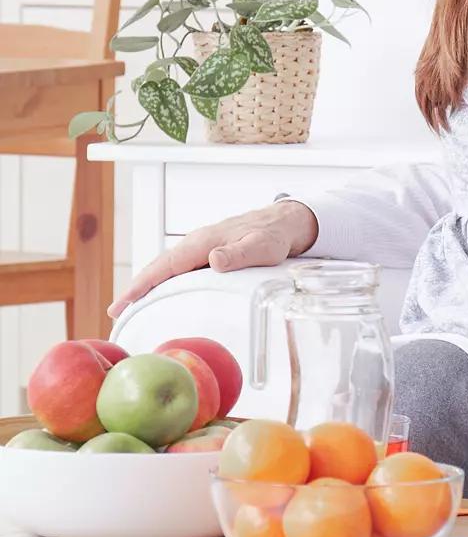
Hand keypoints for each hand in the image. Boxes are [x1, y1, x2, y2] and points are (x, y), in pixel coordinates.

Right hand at [109, 199, 318, 318]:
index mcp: (203, 242)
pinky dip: (161, 282)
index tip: (123, 302)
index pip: (166, 265)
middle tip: (115, 313)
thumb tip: (212, 260)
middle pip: (158, 267)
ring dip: (145, 286)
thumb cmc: (273, 236)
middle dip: (135, 289)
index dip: (143, 284)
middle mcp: (195, 244)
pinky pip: (177, 270)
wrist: (283, 223)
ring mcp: (198, 248)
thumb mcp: (262, 247)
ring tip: (128, 309)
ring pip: (165, 268)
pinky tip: (157, 296)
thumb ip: (238, 254)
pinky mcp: (204, 254)